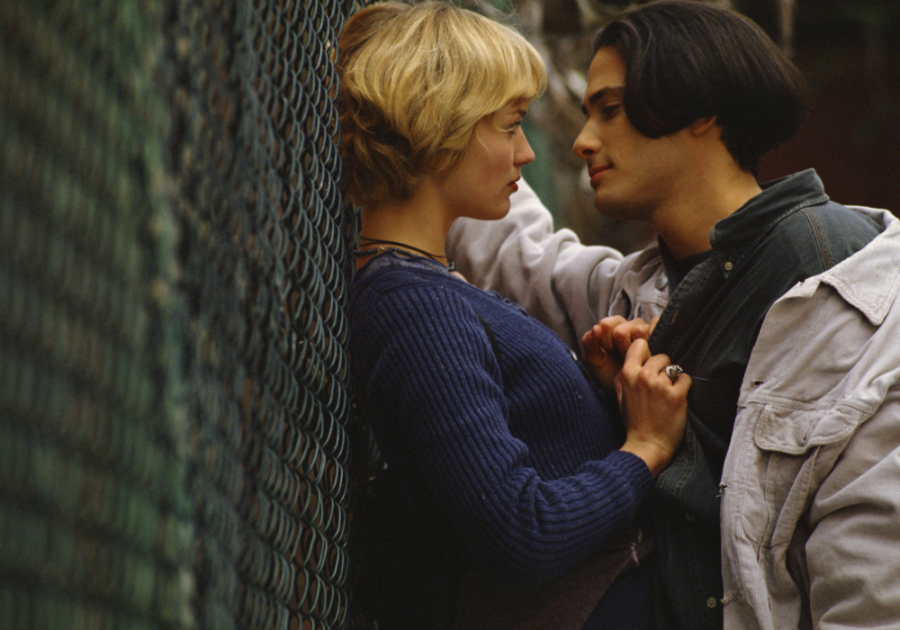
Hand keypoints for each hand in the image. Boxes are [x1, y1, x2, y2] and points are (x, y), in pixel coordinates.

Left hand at [581, 317, 656, 388]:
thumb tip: (596, 328)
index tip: (609, 353)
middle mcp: (628, 325)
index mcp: (611, 327)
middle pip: (623, 329)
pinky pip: (655, 326)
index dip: (606, 341)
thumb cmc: (610, 374)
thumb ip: (589, 343)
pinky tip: (648, 353)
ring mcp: (644, 329)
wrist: (629, 390)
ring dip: (636, 348)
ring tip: (634, 358)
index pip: (606, 324)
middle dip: (620, 347)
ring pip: (639, 329)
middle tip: (622, 358)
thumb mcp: (595, 361)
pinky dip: (652, 339)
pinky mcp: (657, 335)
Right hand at [615, 339, 688, 475]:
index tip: (649, 363)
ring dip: (673, 378)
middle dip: (663, 368)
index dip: (646, 352)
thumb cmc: (634, 421)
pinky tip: (677, 399)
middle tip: (660, 386)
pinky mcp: (677, 395)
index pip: (639, 344)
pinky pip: (685, 378)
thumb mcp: (620, 396)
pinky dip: (684, 387)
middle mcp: (643, 376)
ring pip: (674, 366)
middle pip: (661, 356)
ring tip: (668, 394)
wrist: (647, 445)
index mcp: (627, 374)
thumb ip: (623, 376)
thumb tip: (630, 358)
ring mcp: (661, 385)